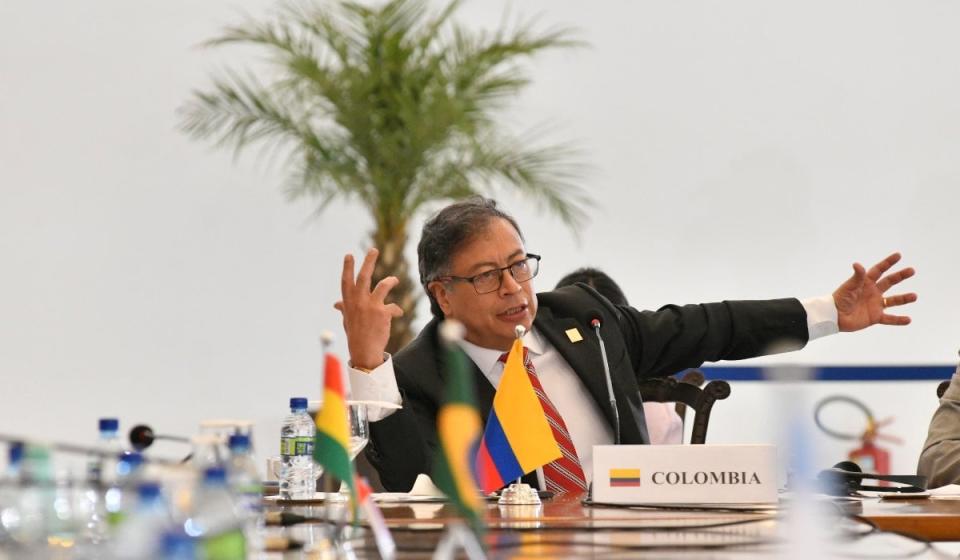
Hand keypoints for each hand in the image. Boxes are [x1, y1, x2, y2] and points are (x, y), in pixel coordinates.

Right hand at [334, 248, 402, 368]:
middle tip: (374, 250)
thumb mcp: (347, 320)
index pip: (346, 281)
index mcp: (349, 302)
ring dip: (391, 280)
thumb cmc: (356, 335)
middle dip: (369, 262)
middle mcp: (358, 302)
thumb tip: (336, 304)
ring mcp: (370, 306)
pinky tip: (398, 313)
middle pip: (364, 277)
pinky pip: (394, 307)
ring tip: (395, 279)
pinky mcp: (383, 313)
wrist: (364, 351)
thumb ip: (344, 308)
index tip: (349, 255)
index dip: (347, 268)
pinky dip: (397, 310)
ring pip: (383, 285)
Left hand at [833, 252, 916, 331]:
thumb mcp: (849, 287)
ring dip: (904, 298)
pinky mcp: (875, 317)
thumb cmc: (839, 299)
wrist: (834, 316)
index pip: (879, 270)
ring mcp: (875, 304)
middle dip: (900, 276)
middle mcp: (873, 292)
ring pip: (893, 300)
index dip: (888, 262)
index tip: (898, 255)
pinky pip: (889, 319)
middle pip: (889, 282)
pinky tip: (908, 319)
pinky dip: (898, 320)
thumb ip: (856, 277)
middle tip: (911, 270)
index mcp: (866, 283)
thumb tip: (857, 264)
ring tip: (914, 296)